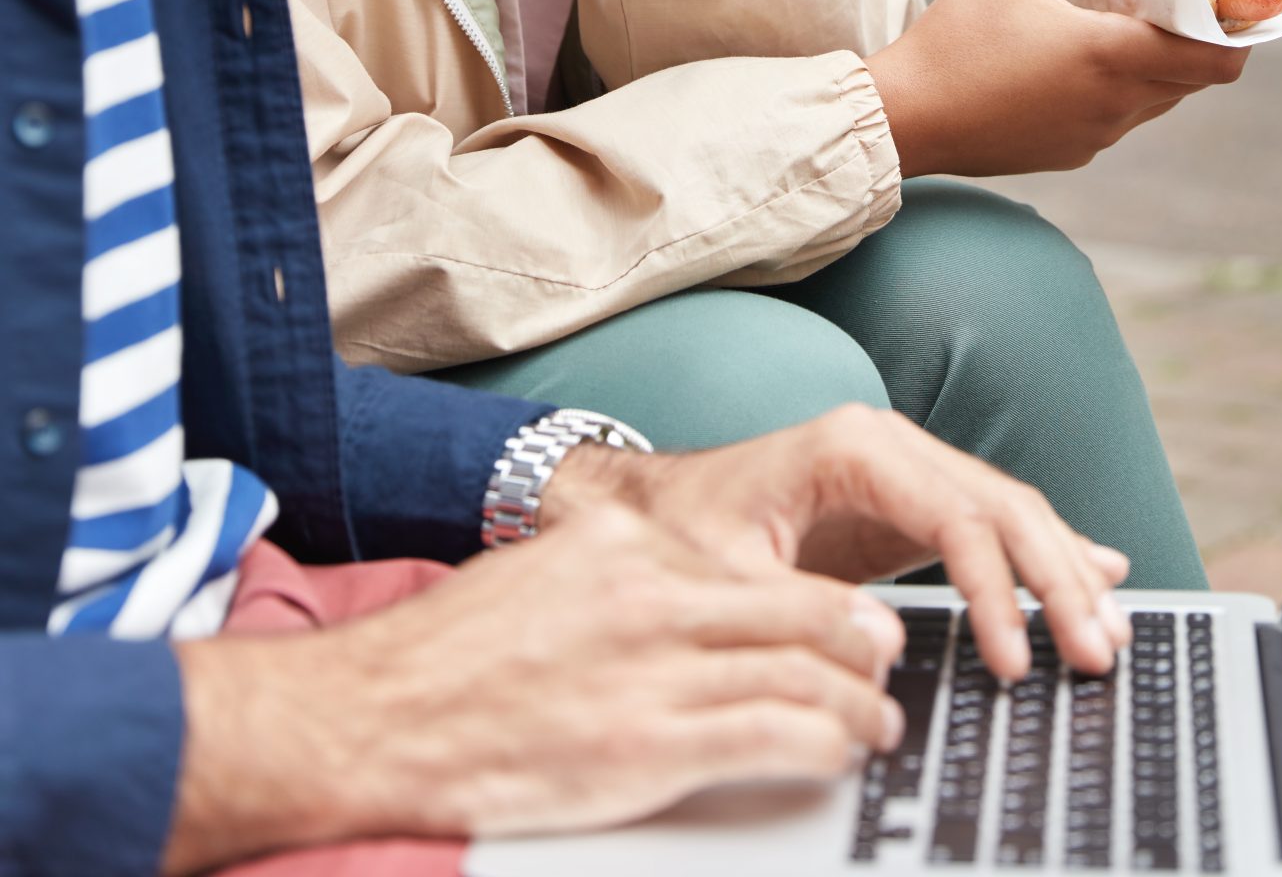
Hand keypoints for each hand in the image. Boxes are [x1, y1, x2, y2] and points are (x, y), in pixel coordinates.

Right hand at [168, 498, 905, 870]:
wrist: (375, 717)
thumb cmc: (448, 658)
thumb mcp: (546, 576)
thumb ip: (622, 579)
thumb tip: (694, 609)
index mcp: (625, 542)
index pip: (756, 568)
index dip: (825, 597)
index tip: (855, 617)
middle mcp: (651, 591)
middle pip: (799, 609)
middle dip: (862, 640)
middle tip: (893, 659)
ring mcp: (653, 668)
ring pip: (801, 675)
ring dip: (857, 704)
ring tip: (878, 723)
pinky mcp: (649, 744)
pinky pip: (773, 735)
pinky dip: (825, 744)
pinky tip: (840, 753)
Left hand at [552, 403, 1131, 684]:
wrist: (646, 508)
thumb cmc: (675, 537)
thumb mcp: (724, 579)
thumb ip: (798, 613)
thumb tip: (880, 654)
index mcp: (852, 446)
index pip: (956, 514)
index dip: (995, 590)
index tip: (1015, 661)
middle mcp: (889, 445)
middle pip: (1002, 504)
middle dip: (1057, 579)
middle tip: (1097, 653)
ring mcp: (904, 471)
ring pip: (1009, 512)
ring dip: (1064, 572)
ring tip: (1109, 632)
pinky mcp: (907, 506)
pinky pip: (992, 524)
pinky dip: (1046, 552)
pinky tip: (1097, 571)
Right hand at [867, 0, 1247, 180]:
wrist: (908, 117)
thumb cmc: (957, 37)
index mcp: (1111, 56)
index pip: (1215, 60)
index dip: (1239, 36)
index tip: (1234, 4)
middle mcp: (1116, 104)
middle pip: (1194, 81)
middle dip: (1201, 42)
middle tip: (1182, 1)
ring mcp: (1096, 136)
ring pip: (1158, 101)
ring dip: (1161, 65)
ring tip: (1132, 23)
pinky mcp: (1072, 154)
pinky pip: (1120, 119)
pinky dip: (1123, 88)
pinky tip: (1084, 59)